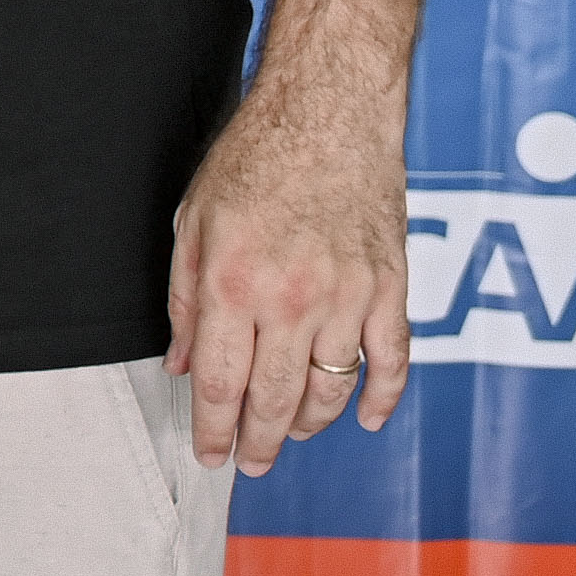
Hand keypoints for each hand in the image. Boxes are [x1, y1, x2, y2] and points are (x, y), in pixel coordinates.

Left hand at [165, 88, 412, 473]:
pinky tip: (367, 419)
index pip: (221, 384)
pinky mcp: (391, 288)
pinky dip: (382, 399)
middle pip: (274, 400)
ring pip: (331, 391)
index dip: (213, 430)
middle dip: (257, 443)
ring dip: (309, 424)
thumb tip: (182, 363)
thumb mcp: (193, 221)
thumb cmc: (255, 158)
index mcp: (234, 283)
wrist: (329, 111)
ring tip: (289, 436)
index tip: (208, 455)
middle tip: (248, 464)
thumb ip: (185, 300)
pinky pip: (393, 362)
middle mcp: (293, 300)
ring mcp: (349, 298)